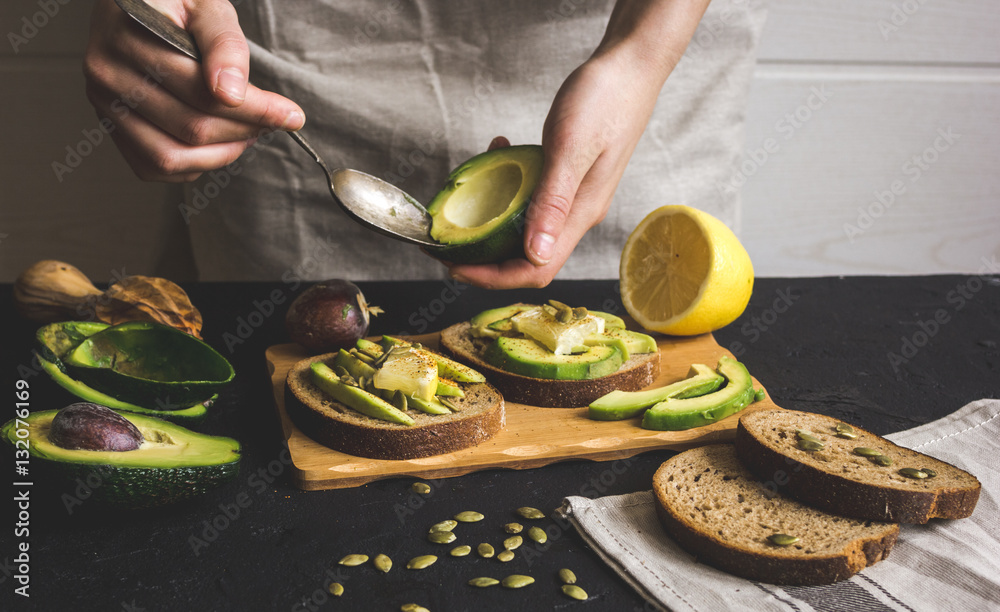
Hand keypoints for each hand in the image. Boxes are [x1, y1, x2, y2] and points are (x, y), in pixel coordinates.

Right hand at [83, 0, 304, 181]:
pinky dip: (192, 166)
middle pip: (191, 128)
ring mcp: (104, 104)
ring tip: (247, 134)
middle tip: (271, 122)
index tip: (291, 115)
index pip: (203, 93)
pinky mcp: (111, 125)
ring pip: (170, 157)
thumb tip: (232, 95)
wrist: (136, 0)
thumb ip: (224, 45)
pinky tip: (217, 145)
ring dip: (221, 155)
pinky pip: (151, 167)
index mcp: (128, 38)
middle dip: (244, 131)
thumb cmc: (176, 1)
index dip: (256, 110)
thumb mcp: (207, 5)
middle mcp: (107, 75)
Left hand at [447, 50, 662, 288]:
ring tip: (461, 205)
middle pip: (527, 257)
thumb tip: (535, 256)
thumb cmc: (605, 99)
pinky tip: (497, 154)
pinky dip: (507, 185)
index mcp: (581, 213)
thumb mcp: (572, 147)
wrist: (632, 66)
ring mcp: (573, 196)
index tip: (454, 267)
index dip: (493, 277)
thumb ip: (553, 202)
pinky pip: (530, 196)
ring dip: (491, 223)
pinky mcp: (567, 177)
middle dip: (484, 258)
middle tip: (444, 245)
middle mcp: (577, 213)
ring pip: (526, 227)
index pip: (537, 268)